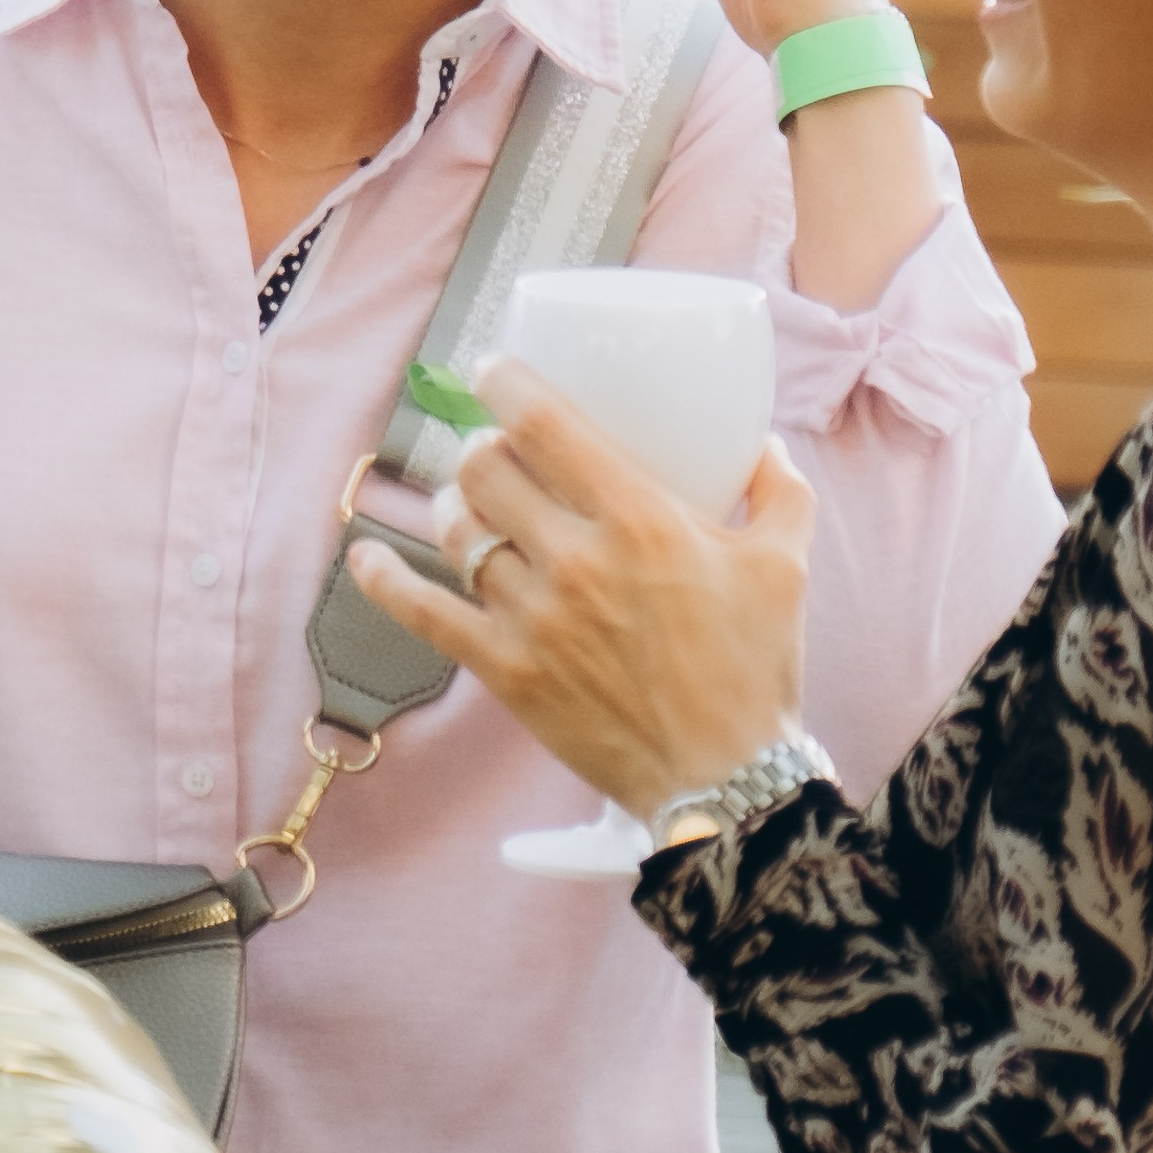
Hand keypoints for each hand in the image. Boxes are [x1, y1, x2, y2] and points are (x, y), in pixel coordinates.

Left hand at [344, 361, 816, 822]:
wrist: (724, 781)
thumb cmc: (755, 671)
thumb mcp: (786, 564)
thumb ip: (779, 489)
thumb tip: (765, 443)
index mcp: (641, 519)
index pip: (545, 424)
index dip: (506, 383)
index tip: (495, 372)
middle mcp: (575, 560)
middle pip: (487, 468)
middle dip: (482, 445)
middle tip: (498, 450)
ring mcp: (532, 617)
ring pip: (458, 530)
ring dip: (455, 504)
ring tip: (471, 503)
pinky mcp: (505, 671)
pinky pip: (424, 614)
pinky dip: (385, 581)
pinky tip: (365, 557)